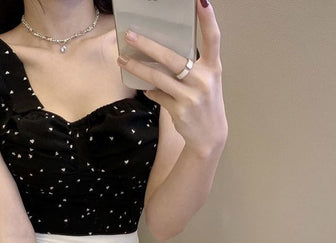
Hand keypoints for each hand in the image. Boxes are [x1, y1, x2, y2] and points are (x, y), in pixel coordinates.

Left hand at [117, 0, 227, 157]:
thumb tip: (160, 53)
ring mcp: (191, 97)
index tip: (201, 0)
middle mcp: (204, 81)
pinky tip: (145, 88)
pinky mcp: (179, 111)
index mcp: (213, 68)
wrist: (209, 136)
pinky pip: (158, 95)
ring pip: (158, 78)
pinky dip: (149, 91)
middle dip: (148, 46)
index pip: (213, 39)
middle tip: (130, 36)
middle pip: (172, 59)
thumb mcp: (205, 82)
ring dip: (138, 68)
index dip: (208, 19)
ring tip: (122, 61)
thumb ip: (190, 67)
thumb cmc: (205, 103)